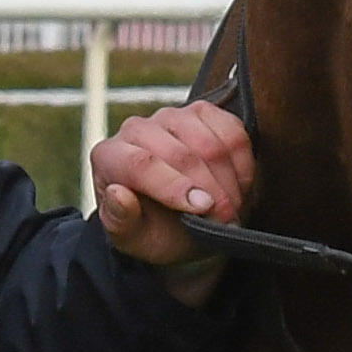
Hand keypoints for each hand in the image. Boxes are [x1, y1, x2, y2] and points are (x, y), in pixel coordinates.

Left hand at [91, 105, 251, 304]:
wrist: (179, 223)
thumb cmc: (153, 231)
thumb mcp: (134, 239)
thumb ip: (121, 221)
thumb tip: (118, 194)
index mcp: (109, 157)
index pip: (140, 164)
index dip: (174, 186)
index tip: (203, 208)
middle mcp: (136, 128)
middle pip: (181, 153)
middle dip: (211, 190)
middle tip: (226, 220)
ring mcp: (171, 116)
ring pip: (209, 143)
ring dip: (228, 181)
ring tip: (231, 208)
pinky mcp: (202, 112)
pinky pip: (232, 131)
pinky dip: (242, 163)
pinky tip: (238, 185)